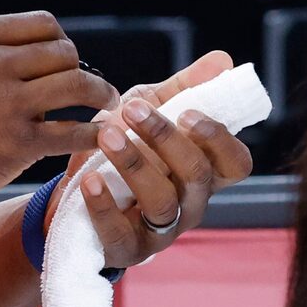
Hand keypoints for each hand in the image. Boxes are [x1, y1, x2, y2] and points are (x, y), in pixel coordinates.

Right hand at [0, 11, 119, 215]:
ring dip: (100, 95)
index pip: (42, 25)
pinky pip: (75, 132)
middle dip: (79, 68)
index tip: (63, 58)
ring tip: (105, 103)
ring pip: (79, 86)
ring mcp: (9, 103)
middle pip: (65, 53)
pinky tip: (98, 137)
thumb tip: (31, 56)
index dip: (60, 41)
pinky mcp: (19, 143)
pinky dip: (94, 134)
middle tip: (85, 85)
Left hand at [56, 49, 255, 268]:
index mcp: (204, 172)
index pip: (236, 163)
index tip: (188, 112)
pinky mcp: (124, 248)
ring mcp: (160, 230)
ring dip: (135, 164)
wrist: (69, 197)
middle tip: (132, 109)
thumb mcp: (147, 114)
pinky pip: (119, 231)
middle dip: (166, 139)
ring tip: (105, 135)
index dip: (219, 139)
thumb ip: (183, 89)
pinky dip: (104, 204)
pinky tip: (88, 178)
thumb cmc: (120, 150)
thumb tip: (223, 59)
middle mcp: (191, 204)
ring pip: (162, 201)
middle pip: (197, 175)